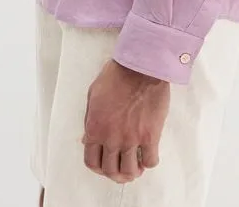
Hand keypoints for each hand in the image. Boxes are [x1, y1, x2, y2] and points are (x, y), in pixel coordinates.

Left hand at [82, 58, 170, 183]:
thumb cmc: (116, 75)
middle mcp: (112, 138)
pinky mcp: (151, 136)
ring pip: (130, 172)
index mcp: (95, 128)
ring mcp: (132, 139)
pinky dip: (149, 161)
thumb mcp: (93, 95)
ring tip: (137, 164)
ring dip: (132, 172)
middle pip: (110, 171)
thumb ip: (90, 120)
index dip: (98, 167)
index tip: (105, 164)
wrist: (141, 66)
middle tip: (122, 166)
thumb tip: (87, 140)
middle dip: (115, 173)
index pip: (91, 162)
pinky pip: (150, 161)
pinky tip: (149, 152)